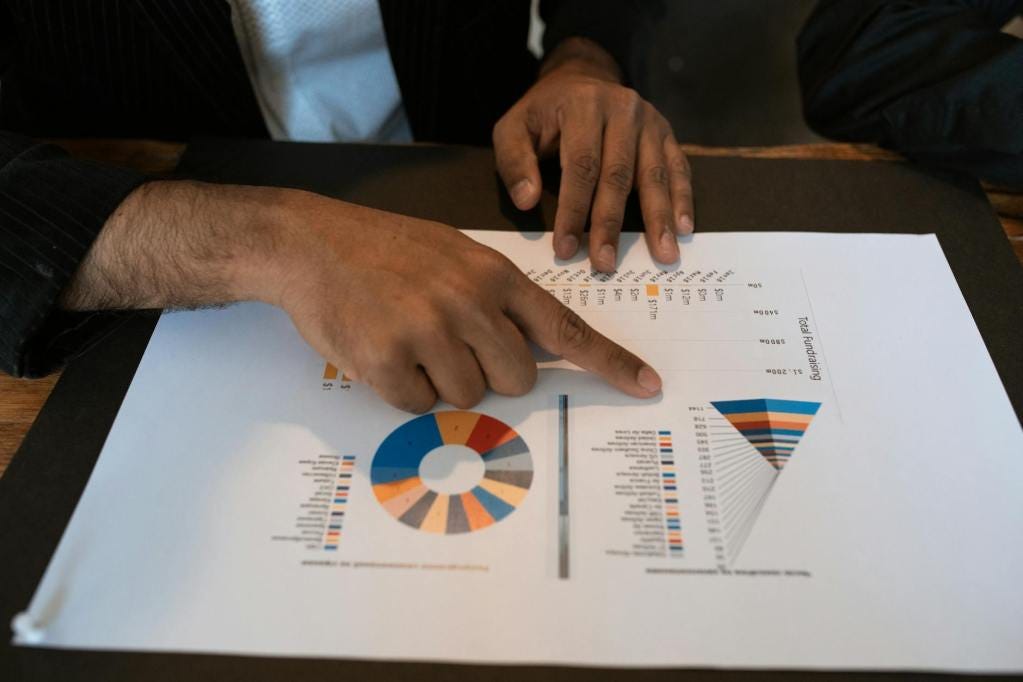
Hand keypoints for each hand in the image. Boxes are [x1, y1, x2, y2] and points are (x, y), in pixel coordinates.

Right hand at [271, 192, 662, 411]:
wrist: (310, 243)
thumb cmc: (384, 250)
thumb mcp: (453, 255)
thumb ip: (494, 299)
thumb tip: (524, 353)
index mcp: (493, 275)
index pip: (565, 329)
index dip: (610, 363)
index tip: (647, 386)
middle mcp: (470, 302)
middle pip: (516, 379)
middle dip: (489, 375)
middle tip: (449, 345)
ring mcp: (429, 331)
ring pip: (467, 398)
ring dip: (441, 382)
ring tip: (407, 339)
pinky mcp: (388, 361)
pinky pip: (418, 406)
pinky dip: (402, 390)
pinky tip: (381, 351)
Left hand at [493, 38, 693, 271]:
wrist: (580, 79)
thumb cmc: (543, 114)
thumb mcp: (513, 128)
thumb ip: (514, 163)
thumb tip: (526, 201)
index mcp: (583, 105)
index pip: (580, 166)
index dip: (573, 210)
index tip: (566, 248)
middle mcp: (622, 108)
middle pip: (618, 175)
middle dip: (610, 224)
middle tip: (606, 264)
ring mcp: (650, 120)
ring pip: (654, 174)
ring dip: (658, 218)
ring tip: (663, 254)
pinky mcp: (667, 132)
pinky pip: (678, 168)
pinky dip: (682, 199)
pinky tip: (684, 228)